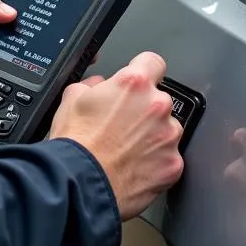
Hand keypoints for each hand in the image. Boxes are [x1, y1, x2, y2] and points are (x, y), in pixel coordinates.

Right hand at [49, 52, 183, 219]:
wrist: (81, 183)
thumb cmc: (76, 143)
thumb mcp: (72, 97)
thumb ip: (93, 84)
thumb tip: (99, 86)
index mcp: (134, 84)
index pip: (153, 62)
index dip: (143, 69)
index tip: (139, 79)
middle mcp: (157, 106)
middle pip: (158, 99)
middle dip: (143, 109)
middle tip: (121, 124)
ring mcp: (169, 137)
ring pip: (167, 129)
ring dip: (152, 135)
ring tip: (126, 149)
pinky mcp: (173, 165)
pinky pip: (169, 157)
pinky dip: (155, 160)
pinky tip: (134, 165)